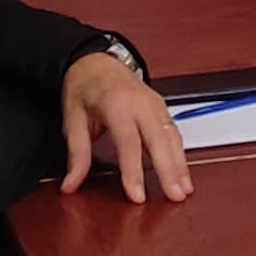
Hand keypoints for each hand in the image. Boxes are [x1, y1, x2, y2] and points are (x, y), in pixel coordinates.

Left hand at [63, 50, 189, 203]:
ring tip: (185, 189)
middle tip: (176, 196)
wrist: (95, 60)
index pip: (128, 142)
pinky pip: (173, 130)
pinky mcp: (160, 106)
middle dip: (169, 170)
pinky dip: (180, 152)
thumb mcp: (72, 119)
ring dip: (180, 164)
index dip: (133, 171)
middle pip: (158, 139)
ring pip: (171, 135)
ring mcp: (154, 103)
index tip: (138, 196)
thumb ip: (76, 154)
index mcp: (116, 104)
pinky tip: (183, 171)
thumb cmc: (83, 87)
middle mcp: (140, 103)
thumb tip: (70, 185)